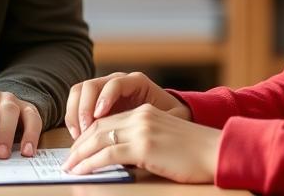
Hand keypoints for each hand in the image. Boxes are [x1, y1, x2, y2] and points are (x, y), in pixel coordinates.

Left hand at [62, 104, 219, 183]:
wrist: (215, 152)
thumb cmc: (194, 154)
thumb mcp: (163, 141)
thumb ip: (142, 142)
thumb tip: (119, 158)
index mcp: (144, 112)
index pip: (107, 121)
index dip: (89, 136)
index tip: (78, 150)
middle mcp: (140, 116)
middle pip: (99, 128)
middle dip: (79, 145)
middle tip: (68, 161)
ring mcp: (141, 129)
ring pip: (99, 139)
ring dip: (80, 155)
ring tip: (70, 168)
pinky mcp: (144, 145)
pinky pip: (107, 153)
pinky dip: (90, 163)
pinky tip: (81, 171)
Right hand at [64, 71, 189, 138]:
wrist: (167, 116)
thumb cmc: (170, 117)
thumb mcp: (171, 118)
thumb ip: (161, 122)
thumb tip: (148, 137)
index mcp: (136, 82)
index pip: (115, 83)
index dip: (105, 97)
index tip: (100, 115)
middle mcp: (117, 82)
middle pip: (91, 85)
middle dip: (84, 107)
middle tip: (85, 130)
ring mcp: (103, 90)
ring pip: (79, 92)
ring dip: (75, 113)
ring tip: (79, 135)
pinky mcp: (94, 103)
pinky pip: (76, 104)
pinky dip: (73, 119)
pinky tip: (78, 137)